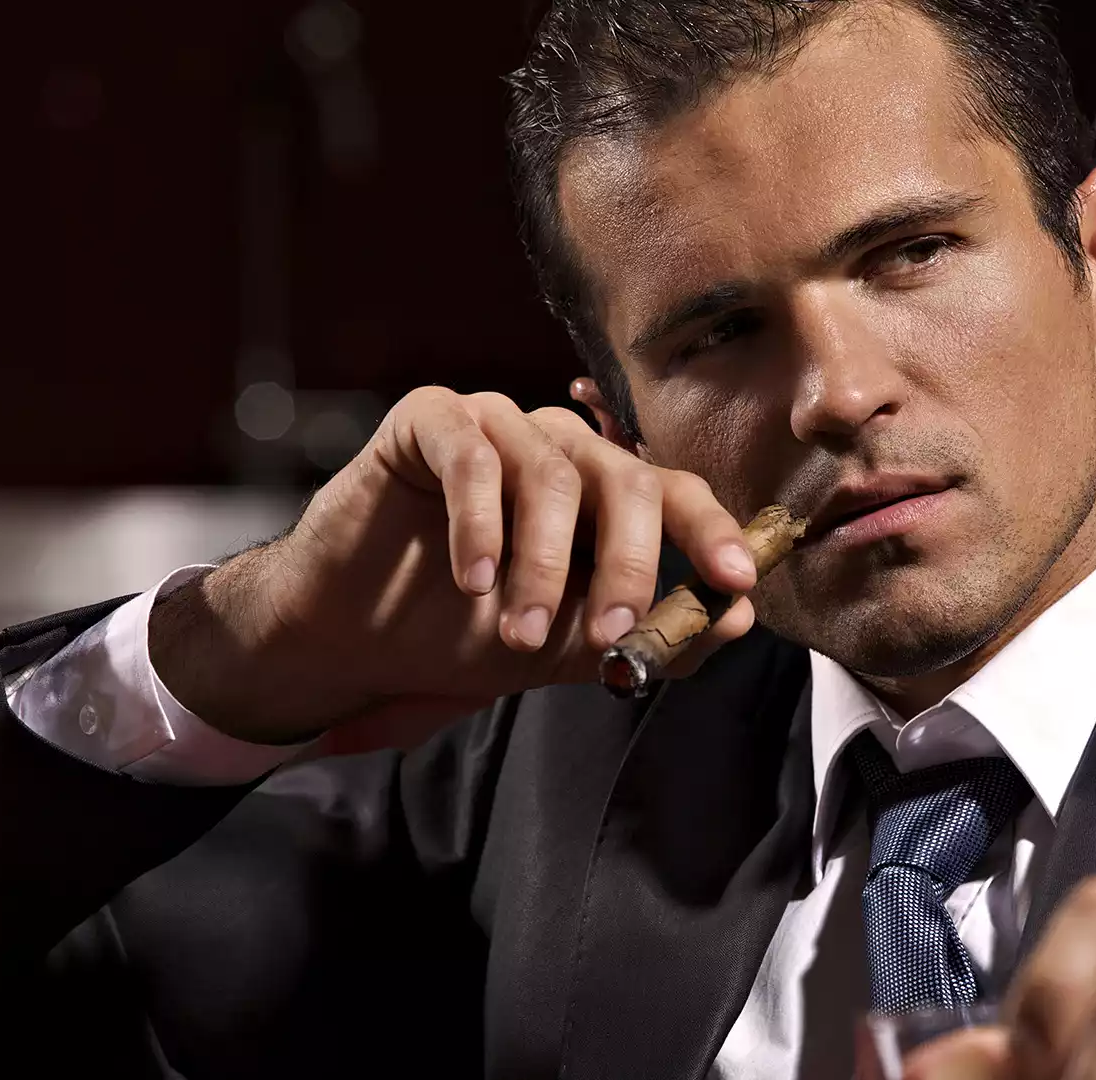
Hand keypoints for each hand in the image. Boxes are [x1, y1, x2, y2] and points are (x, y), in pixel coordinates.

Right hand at [148, 386, 759, 745]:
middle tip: (610, 632)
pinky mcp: (431, 418)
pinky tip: (472, 582)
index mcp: (604, 492)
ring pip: (553, 475)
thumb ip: (653, 634)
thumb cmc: (466, 634)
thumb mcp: (571, 649)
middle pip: (626, 478)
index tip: (737, 583)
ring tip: (515, 633)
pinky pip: (473, 455)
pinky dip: (480, 523)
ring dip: (542, 564)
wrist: (355, 637)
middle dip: (628, 563)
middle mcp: (560, 446)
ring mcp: (497, 425)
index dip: (711, 533)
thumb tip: (740, 618)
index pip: (676, 492)